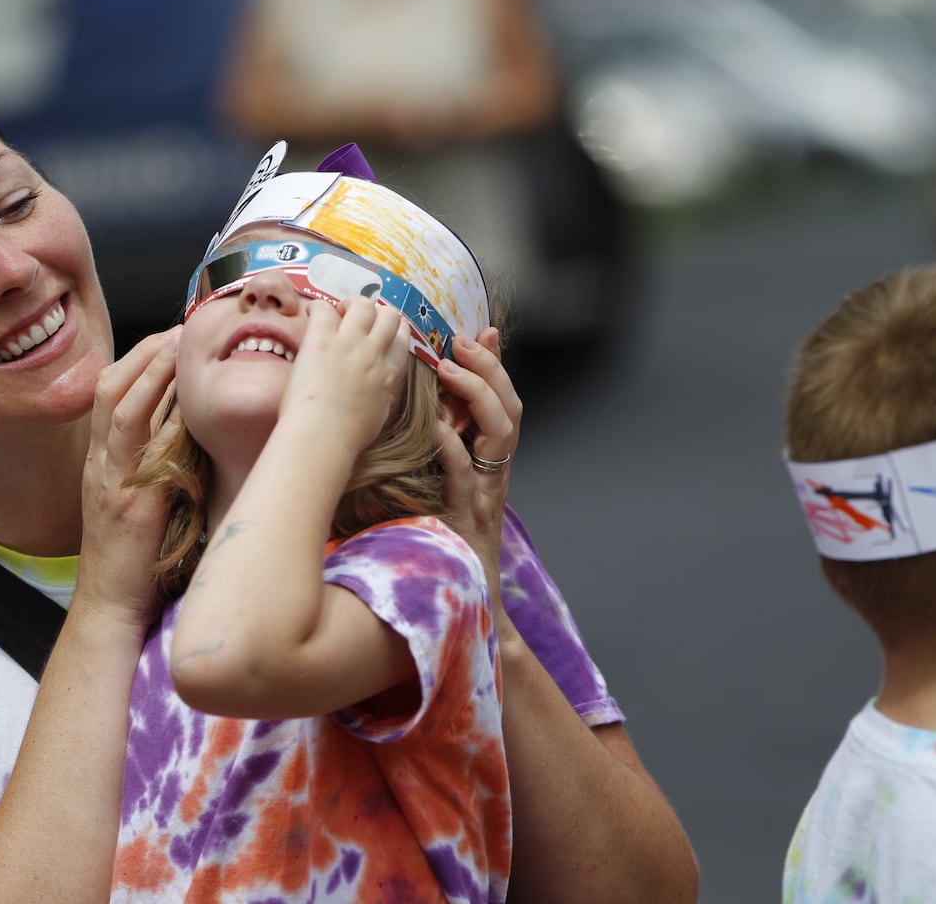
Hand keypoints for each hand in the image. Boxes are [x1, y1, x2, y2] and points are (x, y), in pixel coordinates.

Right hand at [78, 327, 180, 629]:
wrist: (111, 609)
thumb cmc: (135, 563)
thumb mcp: (142, 504)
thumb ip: (159, 468)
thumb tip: (196, 437)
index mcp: (103, 462)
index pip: (113, 394)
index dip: (140, 360)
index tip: (172, 336)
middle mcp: (100, 463)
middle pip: (111, 387)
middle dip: (145, 352)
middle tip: (179, 328)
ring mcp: (110, 479)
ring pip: (118, 405)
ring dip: (150, 369)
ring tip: (179, 344)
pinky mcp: (128, 500)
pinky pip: (135, 444)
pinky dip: (156, 412)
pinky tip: (181, 394)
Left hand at [281, 296, 411, 458]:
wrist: (323, 437)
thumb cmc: (348, 437)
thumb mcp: (379, 415)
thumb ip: (383, 396)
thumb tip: (380, 389)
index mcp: (389, 374)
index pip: (402, 337)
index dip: (391, 330)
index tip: (375, 336)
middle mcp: (374, 353)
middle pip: (388, 315)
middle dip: (374, 314)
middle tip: (355, 323)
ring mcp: (349, 343)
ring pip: (363, 305)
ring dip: (350, 305)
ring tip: (337, 315)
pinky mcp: (322, 340)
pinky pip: (324, 308)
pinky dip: (318, 309)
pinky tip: (312, 317)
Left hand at [434, 328, 521, 625]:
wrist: (462, 604)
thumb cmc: (446, 545)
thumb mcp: (443, 490)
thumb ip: (442, 451)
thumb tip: (426, 412)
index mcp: (491, 465)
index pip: (504, 402)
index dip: (496, 366)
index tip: (478, 332)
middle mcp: (496, 476)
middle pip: (509, 410)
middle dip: (489, 370)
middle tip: (460, 341)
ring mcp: (484, 496)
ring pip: (500, 436)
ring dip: (476, 397)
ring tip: (448, 369)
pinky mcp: (464, 520)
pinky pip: (465, 479)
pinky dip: (453, 451)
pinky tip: (435, 430)